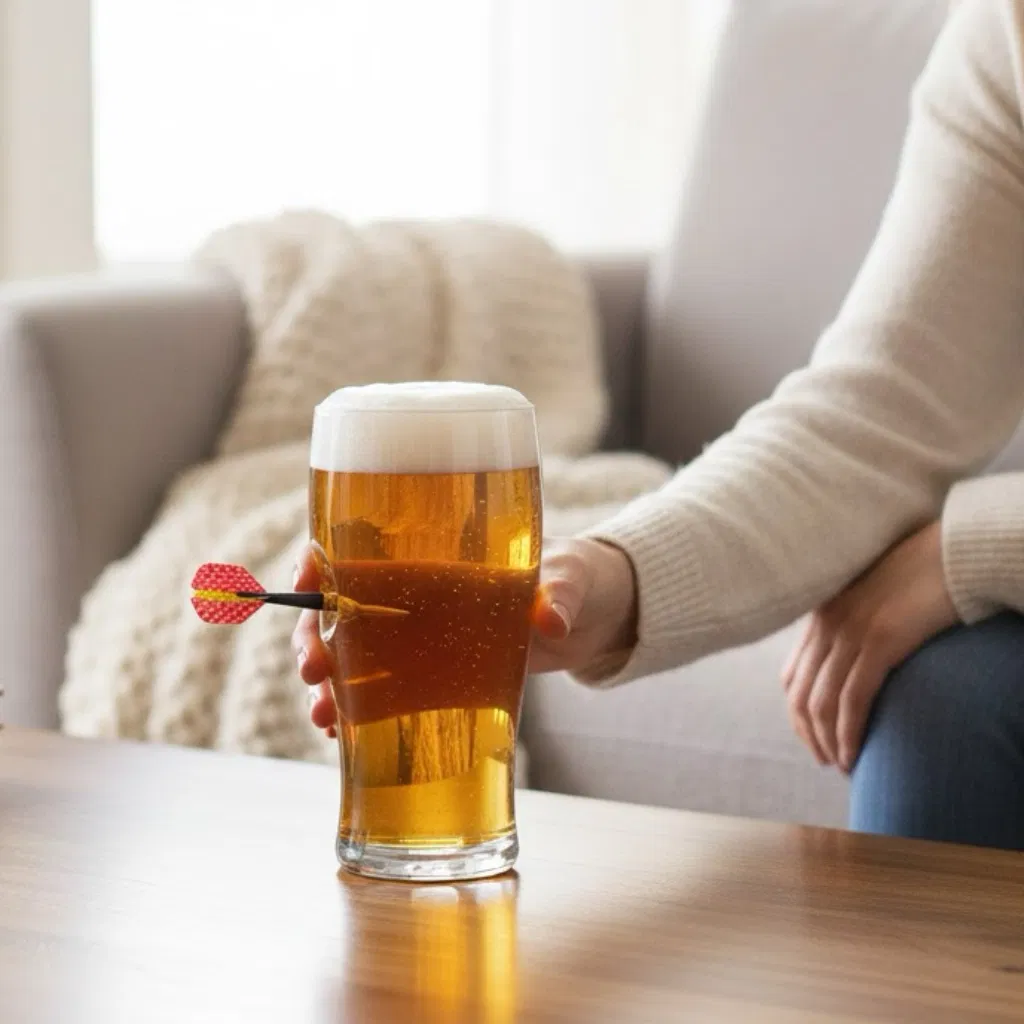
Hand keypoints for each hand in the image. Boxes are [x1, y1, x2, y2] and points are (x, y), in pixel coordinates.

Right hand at [291, 538, 637, 735]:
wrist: (596, 615)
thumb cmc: (577, 577)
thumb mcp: (570, 578)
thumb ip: (559, 595)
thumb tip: (552, 622)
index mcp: (436, 561)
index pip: (359, 552)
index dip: (320, 565)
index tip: (301, 583)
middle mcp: (416, 601)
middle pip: (341, 613)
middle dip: (312, 638)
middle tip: (312, 670)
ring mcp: (424, 643)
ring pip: (354, 660)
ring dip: (328, 686)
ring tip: (321, 718)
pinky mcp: (440, 679)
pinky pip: (385, 697)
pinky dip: (356, 716)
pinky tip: (340, 738)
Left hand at [781, 520, 957, 773]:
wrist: (953, 550)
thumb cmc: (923, 576)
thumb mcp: (875, 600)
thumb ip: (857, 625)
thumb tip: (858, 661)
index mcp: (821, 614)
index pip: (792, 677)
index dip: (798, 715)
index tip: (814, 738)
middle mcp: (827, 624)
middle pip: (800, 695)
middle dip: (810, 735)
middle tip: (828, 760)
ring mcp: (850, 632)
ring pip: (821, 703)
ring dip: (828, 742)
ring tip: (844, 766)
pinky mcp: (880, 641)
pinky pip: (852, 699)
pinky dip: (849, 733)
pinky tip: (855, 755)